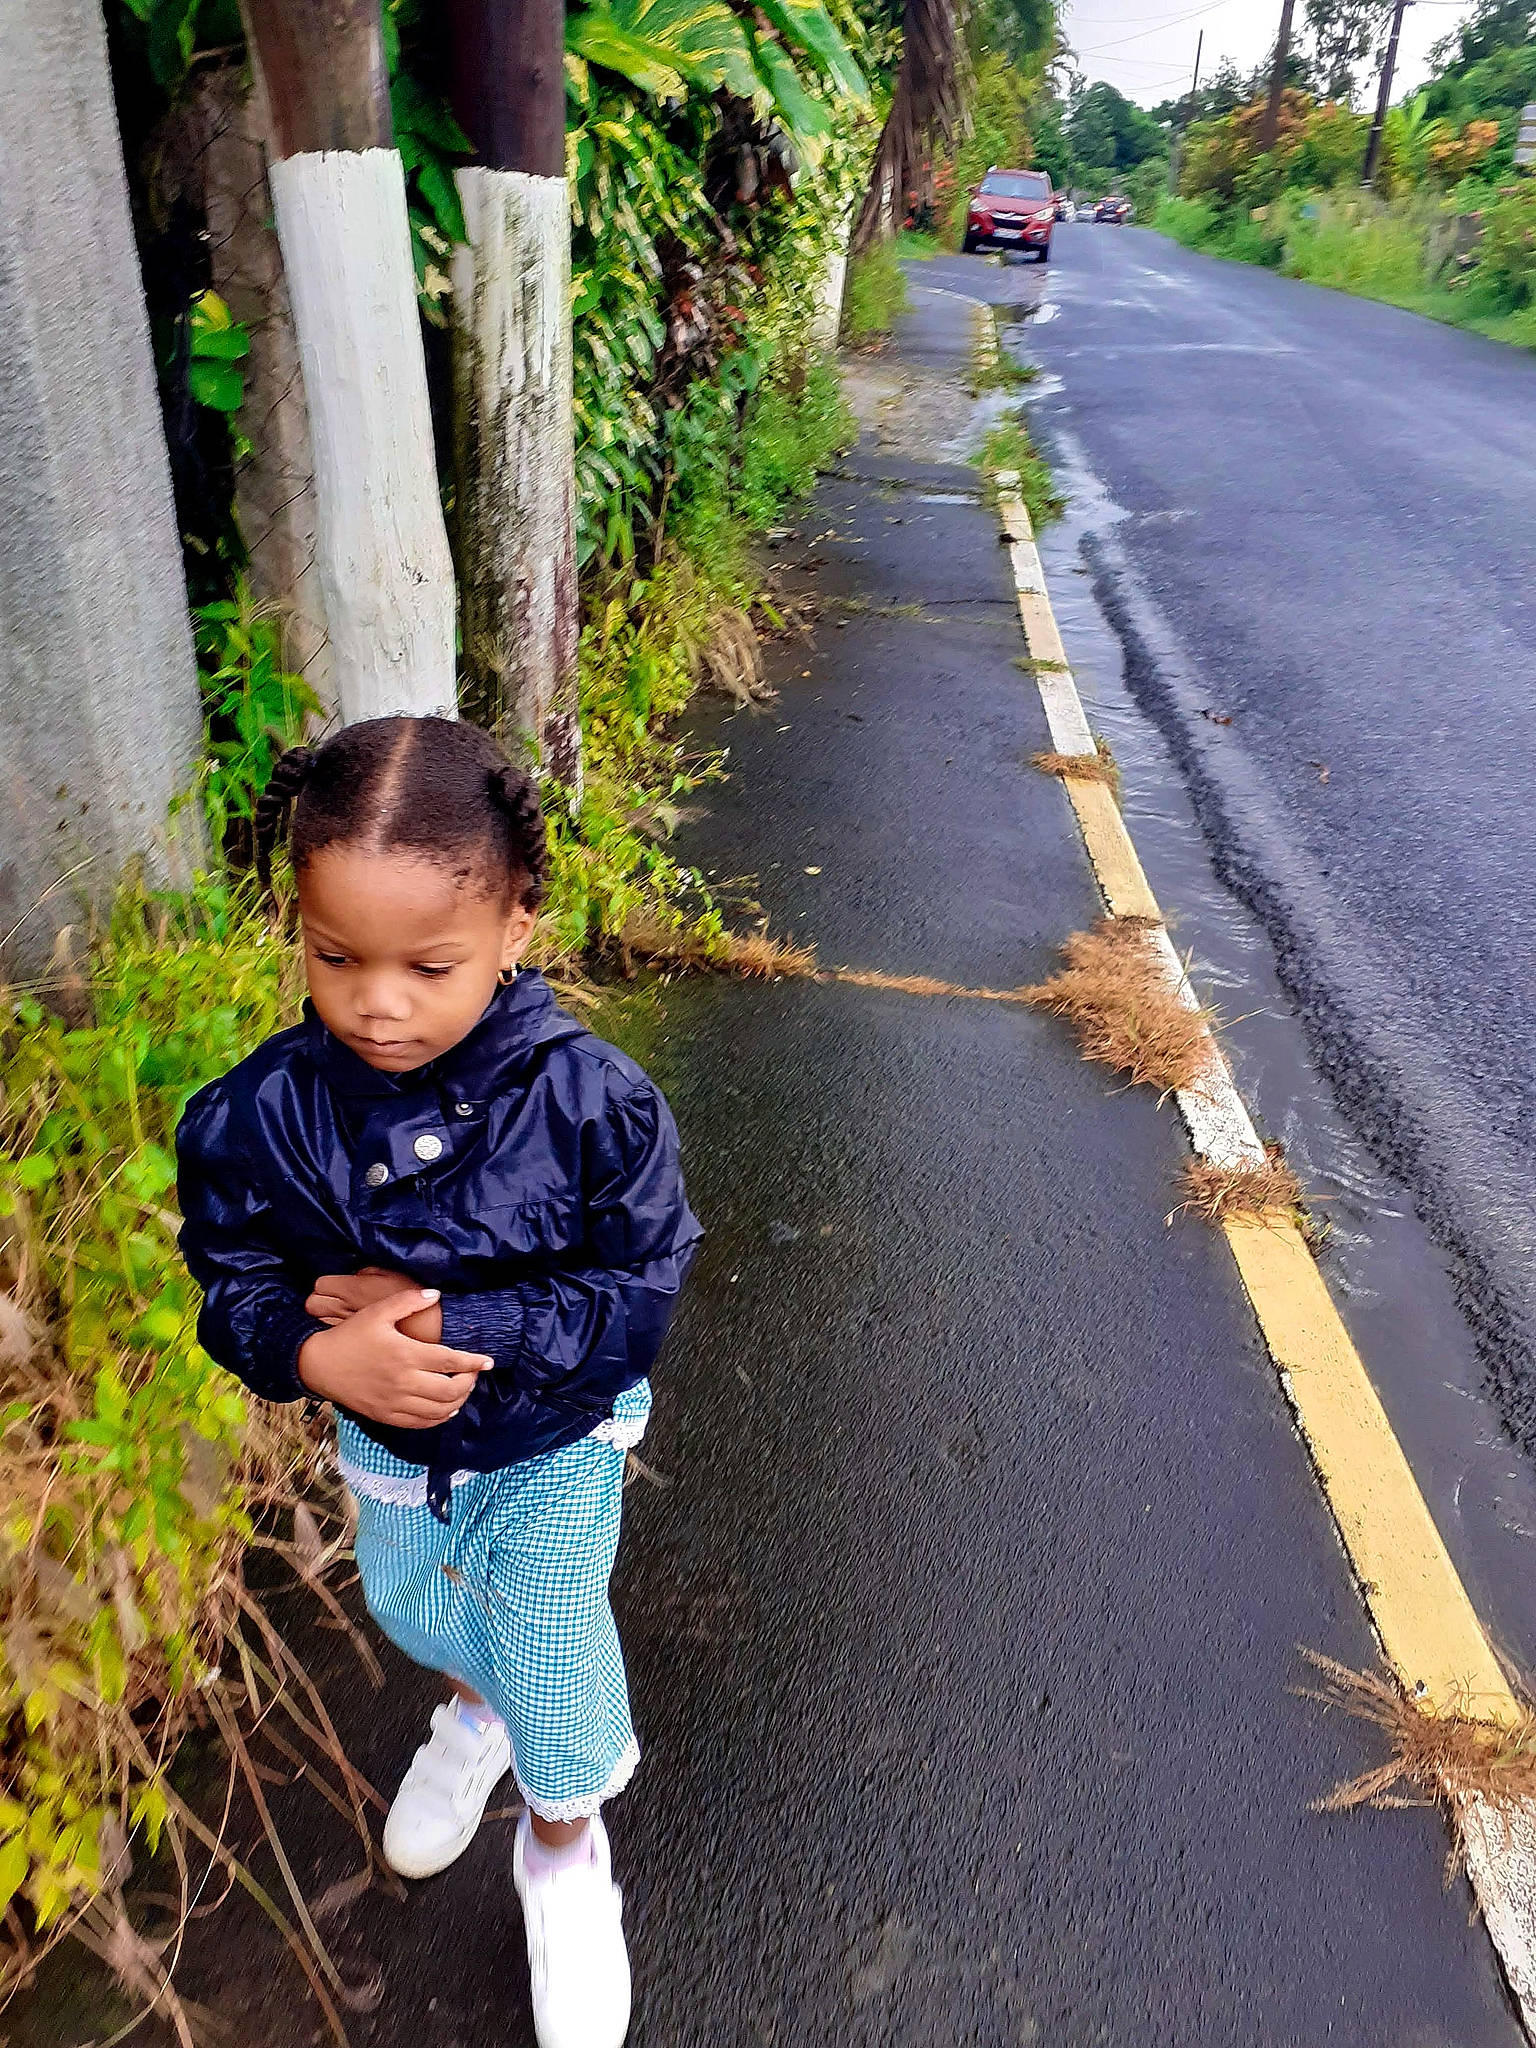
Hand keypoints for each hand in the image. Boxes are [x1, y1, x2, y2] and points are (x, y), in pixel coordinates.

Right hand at [297, 1286, 490, 1429]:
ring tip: (462, 1388)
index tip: (489, 1361)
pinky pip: (421, 1423)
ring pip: (439, 1411)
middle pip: (450, 1391)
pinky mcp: (386, 1415)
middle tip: (473, 1373)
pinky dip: (439, 1418)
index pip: (450, 1362)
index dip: (474, 1363)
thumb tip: (436, 1294)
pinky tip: (445, 1408)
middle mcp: (404, 1382)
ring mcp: (395, 1402)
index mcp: (405, 1354)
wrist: (318, 1364)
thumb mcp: (377, 1312)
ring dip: (457, 1401)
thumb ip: (408, 1301)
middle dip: (469, 1383)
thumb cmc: (350, 1335)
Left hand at [307, 1266, 441, 1342]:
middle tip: (335, 1302)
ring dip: (326, 1319)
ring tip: (341, 1319)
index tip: (337, 1288)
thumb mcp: (393, 1276)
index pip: (320, 1285)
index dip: (327, 1286)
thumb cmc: (415, 1302)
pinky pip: (332, 1340)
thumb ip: (367, 1274)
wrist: (432, 1333)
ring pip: (319, 1324)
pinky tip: (349, 1336)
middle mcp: (345, 1310)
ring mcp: (346, 1332)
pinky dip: (336, 1337)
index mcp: (353, 1290)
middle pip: (313, 1305)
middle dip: (321, 1302)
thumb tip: (355, 1277)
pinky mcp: (353, 1348)